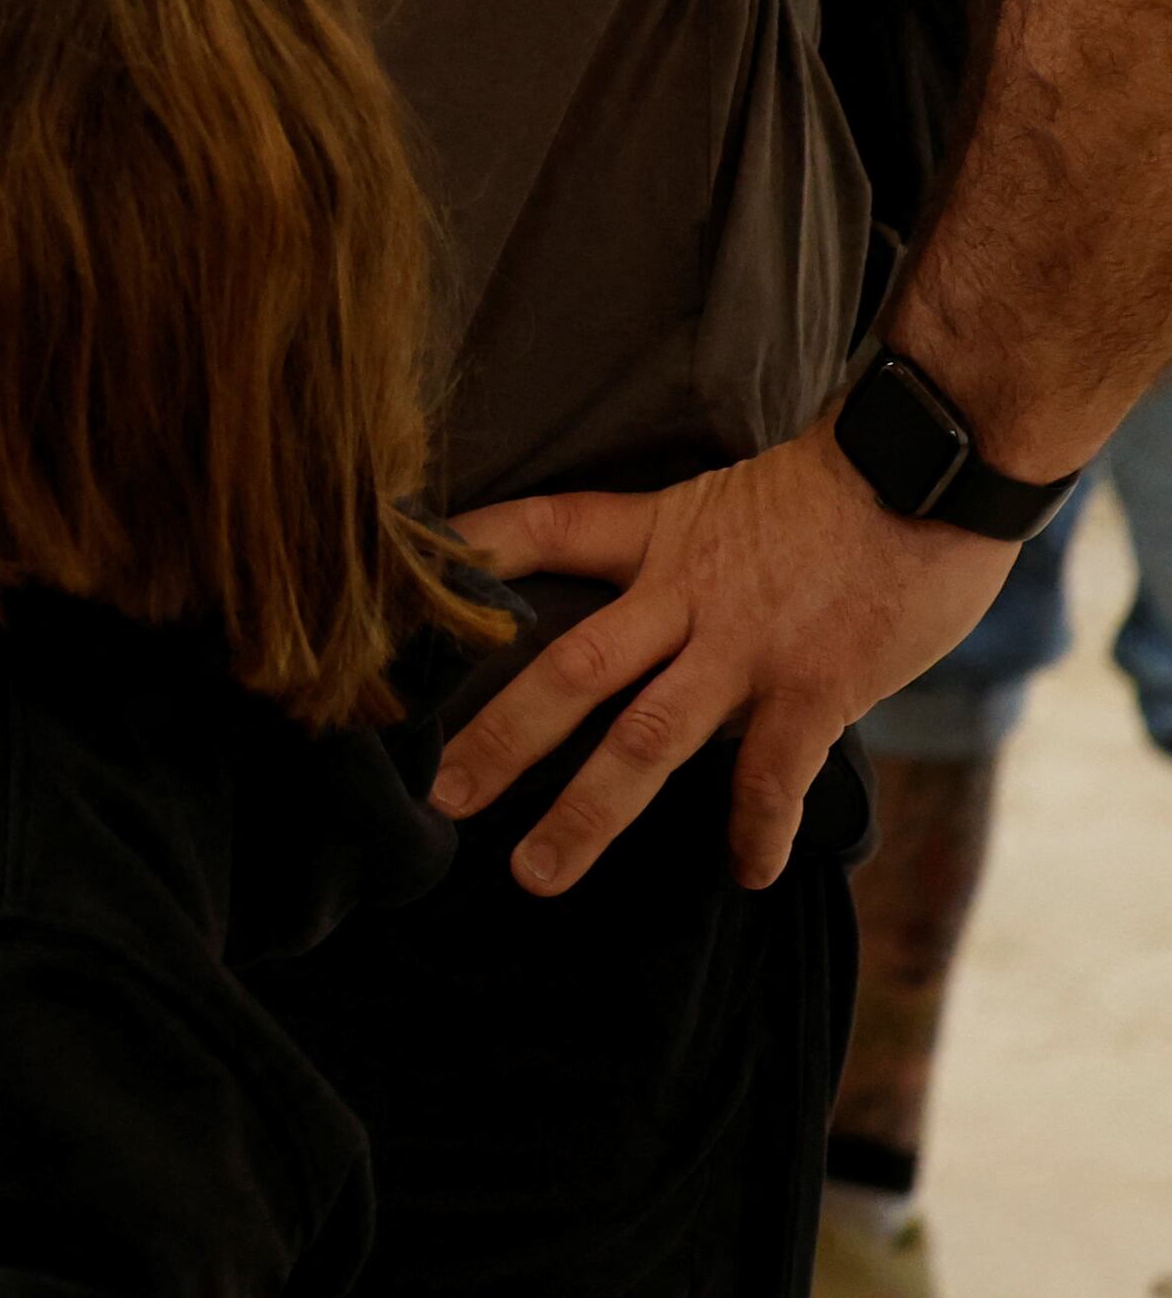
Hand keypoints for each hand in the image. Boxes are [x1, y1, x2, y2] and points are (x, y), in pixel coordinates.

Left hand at [440, 424, 1014, 889]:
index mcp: (661, 536)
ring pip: (645, 739)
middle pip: (571, 669)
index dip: (473, 552)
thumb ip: (683, 554)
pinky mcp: (816, 687)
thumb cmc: (842, 488)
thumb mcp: (732, 498)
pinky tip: (742, 874)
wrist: (935, 469)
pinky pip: (771, 776)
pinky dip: (755, 830)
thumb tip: (643, 606)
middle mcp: (687, 594)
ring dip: (587, 812)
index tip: (407, 583)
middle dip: (501, 737)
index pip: (543, 530)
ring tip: (533, 872)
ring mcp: (747, 646)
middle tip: (441, 796)